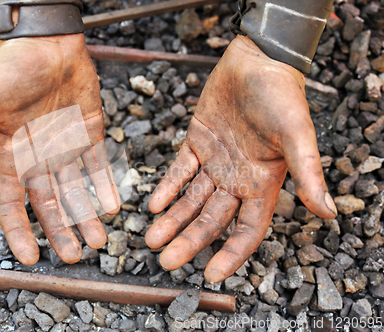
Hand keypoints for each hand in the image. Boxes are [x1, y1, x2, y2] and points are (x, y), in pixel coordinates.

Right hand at [0, 34, 119, 264]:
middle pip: (50, 204)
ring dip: (88, 216)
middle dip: (62, 231)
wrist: (49, 44)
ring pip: (77, 191)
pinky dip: (106, 187)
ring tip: (100, 240)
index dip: (19, 231)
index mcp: (11, 157)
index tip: (31, 258)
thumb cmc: (11, 70)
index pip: (12, 203)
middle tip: (76, 256)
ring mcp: (66, 149)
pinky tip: (113, 206)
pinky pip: (98, 167)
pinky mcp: (89, 136)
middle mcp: (39, 159)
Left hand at [145, 35, 336, 282]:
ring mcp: (216, 162)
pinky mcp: (197, 142)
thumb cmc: (282, 94)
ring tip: (151, 239)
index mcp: (263, 183)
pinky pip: (180, 170)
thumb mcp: (297, 134)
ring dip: (172, 219)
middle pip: (212, 220)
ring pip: (191, 199)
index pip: (248, 229)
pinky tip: (154, 203)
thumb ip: (308, 172)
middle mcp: (237, 178)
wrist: (257, 59)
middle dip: (189, 241)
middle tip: (166, 261)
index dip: (231, 253)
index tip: (211, 275)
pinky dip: (167, 186)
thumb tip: (328, 213)